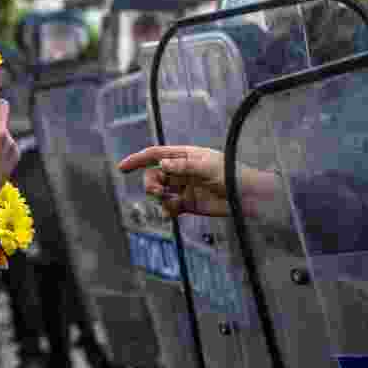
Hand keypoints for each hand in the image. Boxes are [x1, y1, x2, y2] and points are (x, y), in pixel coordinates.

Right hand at [118, 145, 280, 217]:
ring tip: (170, 202)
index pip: (155, 155)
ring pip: (159, 192)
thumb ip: (184, 165)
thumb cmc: (231, 174)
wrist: (245, 196)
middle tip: (158, 192)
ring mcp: (183, 188)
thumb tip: (161, 165)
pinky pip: (168, 207)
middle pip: (153, 175)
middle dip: (151, 184)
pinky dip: (167, 210)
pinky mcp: (187, 204)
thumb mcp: (207, 166)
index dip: (138, 160)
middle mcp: (181, 171)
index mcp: (184, 156)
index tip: (122, 167)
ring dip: (159, 198)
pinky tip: (173, 212)